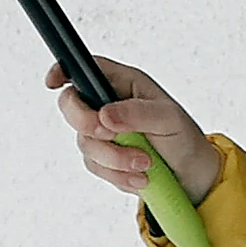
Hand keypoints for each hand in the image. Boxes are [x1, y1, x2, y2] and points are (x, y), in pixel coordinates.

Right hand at [47, 59, 223, 205]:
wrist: (192, 175)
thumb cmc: (183, 137)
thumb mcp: (167, 118)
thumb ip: (136, 113)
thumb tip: (104, 115)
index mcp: (122, 84)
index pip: (84, 68)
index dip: (64, 71)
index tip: (53, 83)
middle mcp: (107, 104)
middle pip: (72, 105)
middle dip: (87, 124)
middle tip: (109, 134)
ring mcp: (103, 132)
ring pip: (84, 142)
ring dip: (114, 158)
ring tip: (145, 163)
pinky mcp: (104, 159)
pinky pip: (95, 166)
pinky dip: (117, 175)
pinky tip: (140, 178)